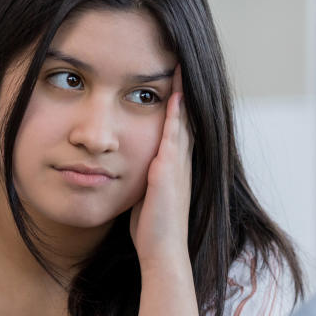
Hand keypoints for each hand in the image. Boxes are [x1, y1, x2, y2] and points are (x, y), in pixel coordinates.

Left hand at [130, 66, 191, 268]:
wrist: (163, 253)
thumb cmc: (152, 231)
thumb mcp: (146, 197)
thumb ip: (143, 180)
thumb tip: (130, 171)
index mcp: (174, 167)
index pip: (177, 128)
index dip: (177, 104)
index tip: (172, 80)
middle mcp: (181, 163)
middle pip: (185, 118)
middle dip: (183, 90)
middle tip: (181, 61)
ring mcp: (177, 167)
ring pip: (182, 122)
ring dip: (182, 94)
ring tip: (180, 67)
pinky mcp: (168, 173)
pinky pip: (174, 137)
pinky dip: (175, 116)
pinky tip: (173, 97)